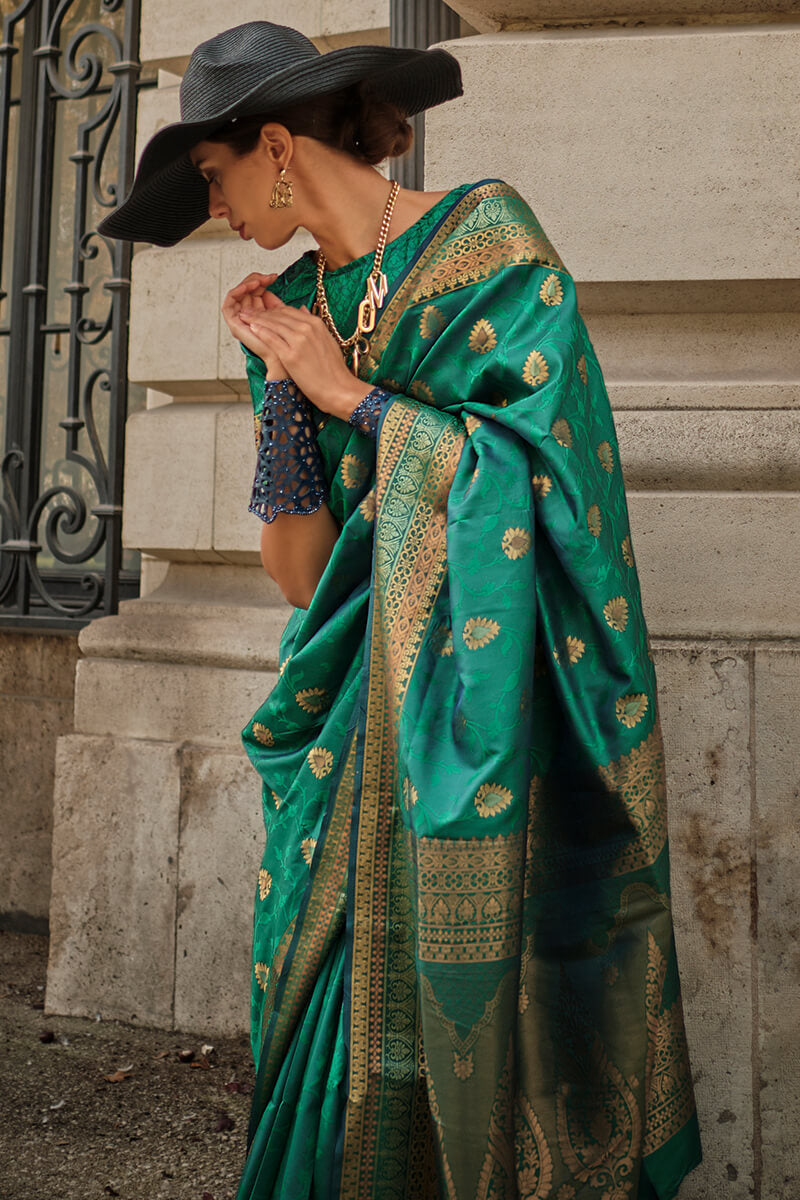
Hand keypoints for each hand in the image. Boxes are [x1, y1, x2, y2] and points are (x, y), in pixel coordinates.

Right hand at [221, 272, 287, 378]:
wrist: (285, 365)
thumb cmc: (291, 353)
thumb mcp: (292, 327)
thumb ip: (293, 317)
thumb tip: (300, 306)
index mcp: (262, 320)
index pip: (256, 296)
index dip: (262, 283)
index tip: (274, 276)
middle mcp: (250, 321)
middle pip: (246, 293)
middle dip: (256, 281)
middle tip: (268, 277)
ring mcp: (241, 323)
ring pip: (237, 294)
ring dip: (247, 283)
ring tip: (260, 280)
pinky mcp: (234, 324)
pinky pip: (229, 301)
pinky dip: (237, 290)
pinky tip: (250, 285)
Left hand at [237, 295, 370, 418]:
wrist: (339, 389)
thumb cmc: (333, 371)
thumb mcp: (327, 341)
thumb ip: (314, 327)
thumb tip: (303, 311)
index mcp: (316, 324)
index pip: (289, 311)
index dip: (273, 310)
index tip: (262, 311)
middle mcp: (307, 328)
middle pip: (279, 315)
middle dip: (261, 312)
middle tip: (248, 311)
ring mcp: (299, 341)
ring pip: (273, 324)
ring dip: (256, 319)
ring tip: (244, 317)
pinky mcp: (291, 355)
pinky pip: (271, 339)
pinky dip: (260, 331)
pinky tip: (251, 328)